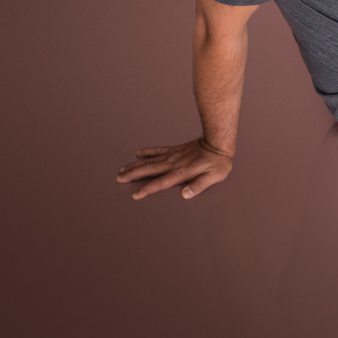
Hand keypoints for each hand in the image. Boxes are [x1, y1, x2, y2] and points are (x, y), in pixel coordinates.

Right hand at [117, 138, 232, 199]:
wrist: (218, 142)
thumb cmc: (218, 163)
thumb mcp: (213, 177)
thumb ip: (199, 186)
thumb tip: (185, 195)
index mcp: (181, 172)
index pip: (160, 183)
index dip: (147, 189)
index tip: (135, 194)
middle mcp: (173, 163)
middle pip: (149, 170)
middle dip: (133, 175)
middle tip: (118, 178)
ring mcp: (173, 155)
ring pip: (150, 160)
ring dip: (135, 165)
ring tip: (122, 169)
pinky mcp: (175, 149)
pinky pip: (158, 150)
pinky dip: (148, 152)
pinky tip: (138, 153)